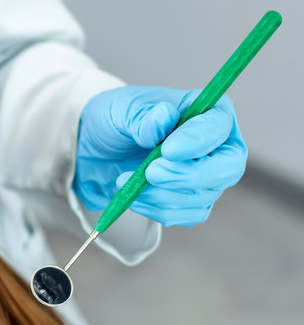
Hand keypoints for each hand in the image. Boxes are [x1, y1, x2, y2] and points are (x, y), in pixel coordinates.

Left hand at [74, 86, 246, 226]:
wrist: (96, 152)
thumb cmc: (116, 122)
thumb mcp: (121, 110)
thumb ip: (144, 116)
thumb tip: (165, 117)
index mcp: (208, 110)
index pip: (218, 126)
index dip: (197, 140)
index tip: (167, 150)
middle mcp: (218, 144)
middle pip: (227, 168)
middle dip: (189, 176)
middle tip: (151, 173)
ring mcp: (209, 175)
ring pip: (204, 196)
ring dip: (161, 194)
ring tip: (125, 180)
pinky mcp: (195, 201)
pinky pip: (189, 215)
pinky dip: (158, 209)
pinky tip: (135, 196)